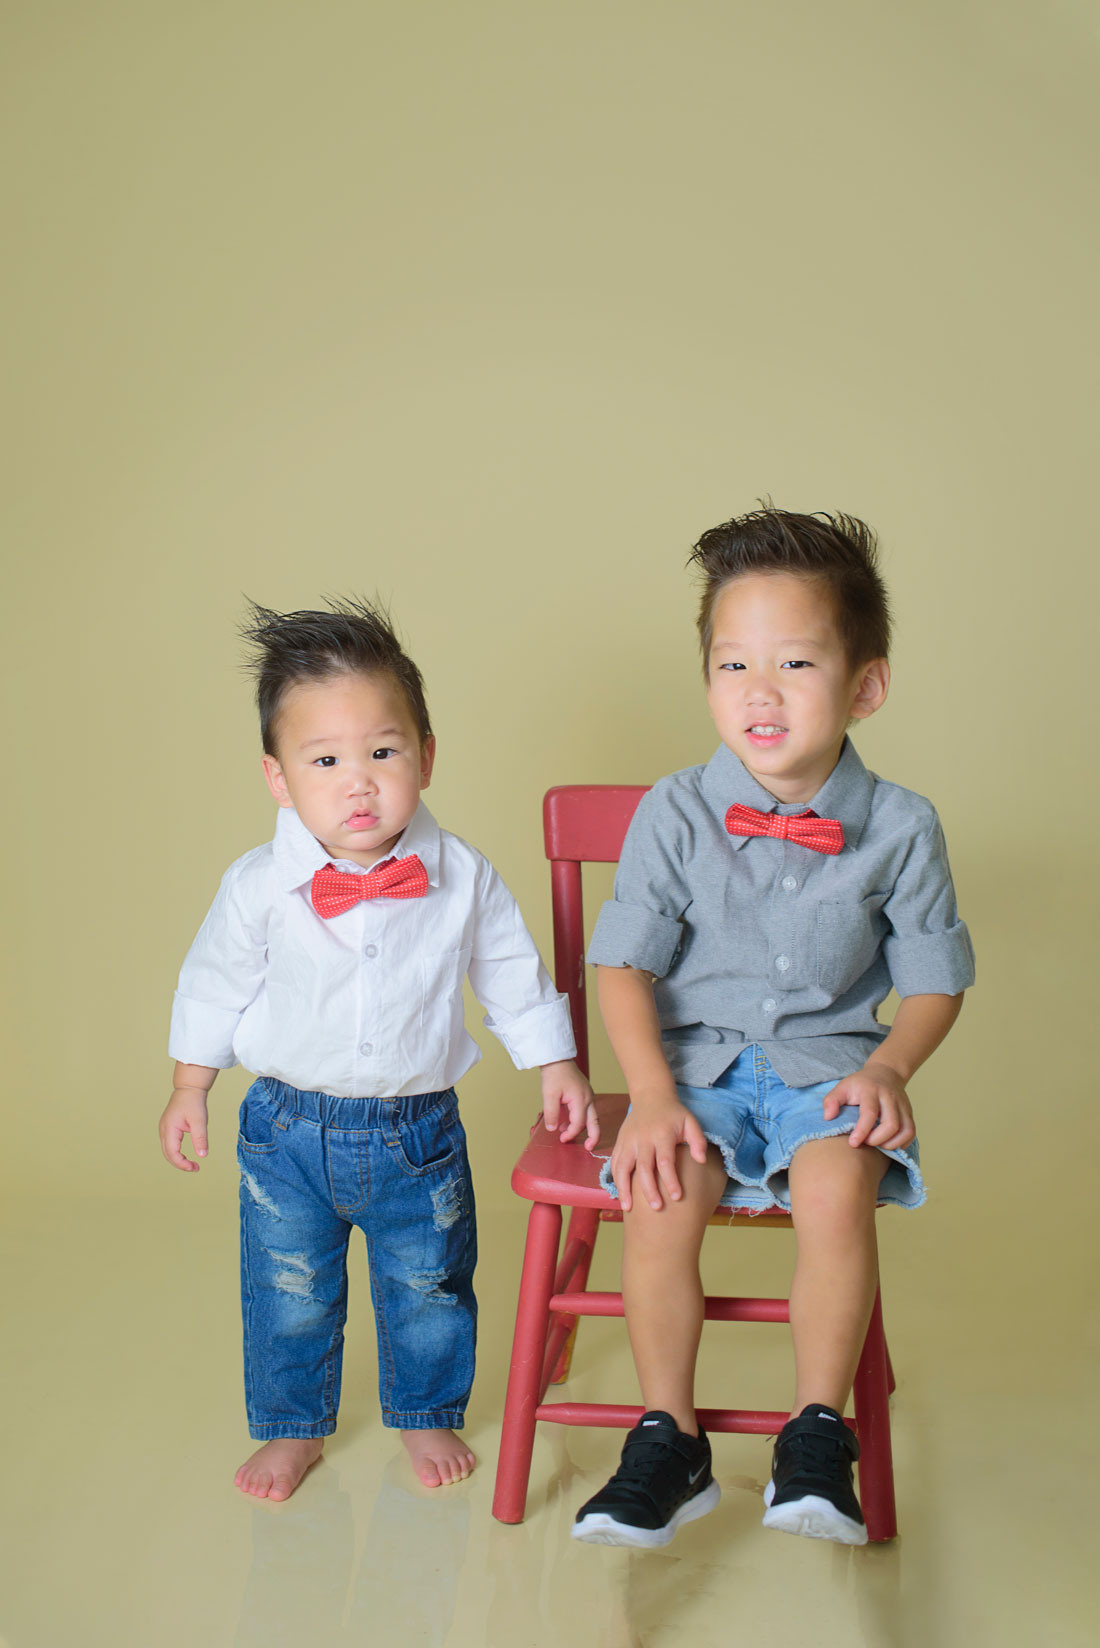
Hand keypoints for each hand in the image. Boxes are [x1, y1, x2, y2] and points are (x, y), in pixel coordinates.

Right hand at [159, 1087, 209, 1170]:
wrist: (189, 1089)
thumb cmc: (194, 1103)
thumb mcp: (200, 1121)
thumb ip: (200, 1138)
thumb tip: (203, 1155)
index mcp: (169, 1129)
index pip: (172, 1153)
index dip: (182, 1164)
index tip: (195, 1168)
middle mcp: (164, 1131)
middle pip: (168, 1154)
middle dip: (180, 1164)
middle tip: (195, 1168)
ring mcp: (164, 1129)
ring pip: (168, 1151)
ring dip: (178, 1159)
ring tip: (193, 1164)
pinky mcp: (168, 1129)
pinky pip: (170, 1145)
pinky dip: (177, 1153)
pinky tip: (187, 1156)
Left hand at [540, 1061, 598, 1148]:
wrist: (557, 1060)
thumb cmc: (554, 1074)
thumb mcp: (549, 1095)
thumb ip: (551, 1114)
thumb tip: (553, 1129)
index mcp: (581, 1099)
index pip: (578, 1123)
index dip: (570, 1133)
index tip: (561, 1139)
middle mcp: (588, 1098)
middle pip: (595, 1122)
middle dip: (593, 1137)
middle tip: (588, 1148)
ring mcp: (588, 1096)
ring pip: (592, 1117)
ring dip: (583, 1128)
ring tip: (568, 1134)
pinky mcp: (585, 1095)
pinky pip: (586, 1111)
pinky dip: (580, 1120)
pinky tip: (567, 1122)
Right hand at [611, 1096, 707, 1211]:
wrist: (651, 1096)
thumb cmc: (673, 1114)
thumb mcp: (690, 1122)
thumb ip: (698, 1140)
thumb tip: (701, 1161)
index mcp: (661, 1134)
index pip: (665, 1161)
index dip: (671, 1180)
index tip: (677, 1197)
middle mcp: (642, 1138)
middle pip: (643, 1167)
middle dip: (649, 1189)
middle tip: (656, 1207)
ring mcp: (628, 1140)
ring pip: (622, 1167)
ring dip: (624, 1188)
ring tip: (628, 1207)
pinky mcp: (619, 1142)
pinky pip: (614, 1163)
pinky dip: (615, 1179)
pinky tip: (620, 1194)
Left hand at [823, 1062, 914, 1150]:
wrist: (886, 1073)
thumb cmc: (861, 1084)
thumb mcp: (842, 1086)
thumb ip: (832, 1100)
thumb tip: (828, 1117)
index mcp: (871, 1090)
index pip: (869, 1113)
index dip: (862, 1131)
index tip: (853, 1143)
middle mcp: (889, 1097)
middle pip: (891, 1124)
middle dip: (877, 1140)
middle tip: (866, 1142)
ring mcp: (902, 1105)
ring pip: (905, 1130)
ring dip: (891, 1144)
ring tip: (877, 1145)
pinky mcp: (909, 1112)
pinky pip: (911, 1132)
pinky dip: (901, 1143)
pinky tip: (889, 1144)